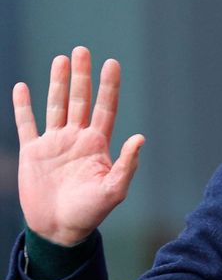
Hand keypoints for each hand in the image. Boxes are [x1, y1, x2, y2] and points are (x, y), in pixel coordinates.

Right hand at [12, 46, 144, 245]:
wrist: (59, 229)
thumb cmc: (90, 213)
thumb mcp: (114, 190)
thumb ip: (127, 164)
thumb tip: (140, 137)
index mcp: (98, 145)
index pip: (105, 108)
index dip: (109, 86)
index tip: (112, 63)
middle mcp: (77, 139)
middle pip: (80, 100)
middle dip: (82, 76)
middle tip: (82, 50)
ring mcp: (54, 143)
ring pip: (56, 106)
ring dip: (57, 82)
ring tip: (61, 59)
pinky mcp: (32, 152)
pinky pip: (26, 124)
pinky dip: (23, 106)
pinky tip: (23, 87)